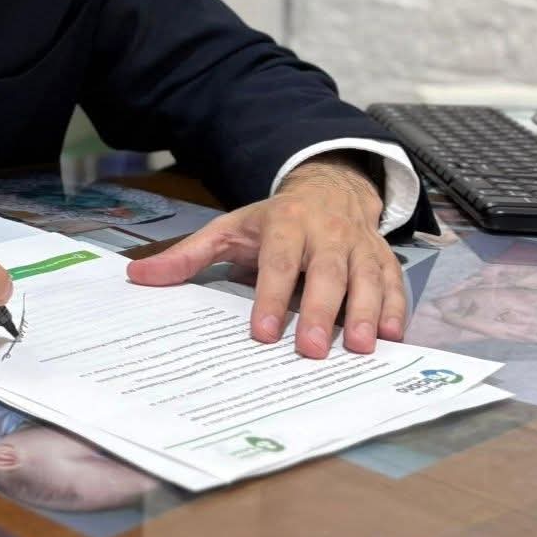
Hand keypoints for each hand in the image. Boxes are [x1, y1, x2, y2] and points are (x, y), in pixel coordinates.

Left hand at [124, 160, 403, 356]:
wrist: (330, 186)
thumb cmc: (274, 219)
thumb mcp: (229, 228)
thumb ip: (189, 255)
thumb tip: (139, 278)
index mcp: (286, 223)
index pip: (277, 260)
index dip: (270, 296)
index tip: (261, 332)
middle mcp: (327, 232)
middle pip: (326, 272)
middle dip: (321, 311)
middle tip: (310, 350)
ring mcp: (359, 245)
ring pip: (367, 278)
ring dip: (367, 313)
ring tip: (359, 349)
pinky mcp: (383, 258)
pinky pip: (394, 283)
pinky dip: (397, 309)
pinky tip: (393, 338)